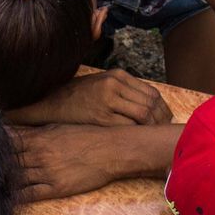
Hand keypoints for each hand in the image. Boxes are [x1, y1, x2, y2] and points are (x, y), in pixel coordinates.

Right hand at [12, 70, 170, 126]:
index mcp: (117, 75)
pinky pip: (129, 126)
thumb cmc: (76, 98)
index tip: (164, 119)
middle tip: (163, 131)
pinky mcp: (101, 116)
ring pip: (144, 114)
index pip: (151, 92)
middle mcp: (114, 84)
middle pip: (151, 103)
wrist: (49, 103)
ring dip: (152, 126)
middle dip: (162, 119)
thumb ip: (123, 91)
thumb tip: (149, 105)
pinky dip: (137, 133)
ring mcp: (108, 100)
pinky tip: (137, 139)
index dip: (162, 108)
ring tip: (152, 136)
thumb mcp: (101, 85)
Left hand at [14, 125, 126, 201]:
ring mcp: (47, 173)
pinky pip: (30, 194)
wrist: (111, 151)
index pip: (8, 140)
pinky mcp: (56, 188)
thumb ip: (35, 131)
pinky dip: (17, 196)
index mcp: (39, 137)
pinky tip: (5, 197)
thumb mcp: (58, 127)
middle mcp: (40, 154)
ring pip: (16, 178)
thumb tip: (16, 130)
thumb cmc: (86, 136)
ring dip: (2, 180)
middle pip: (8, 160)